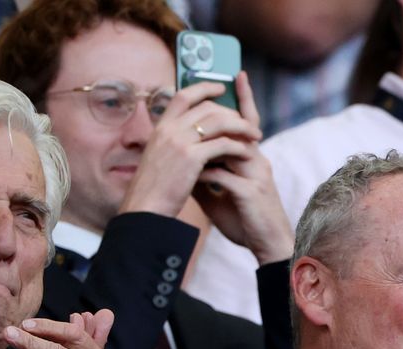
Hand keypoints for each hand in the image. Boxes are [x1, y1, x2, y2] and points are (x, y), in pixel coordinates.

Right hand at [117, 80, 262, 219]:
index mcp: (161, 127)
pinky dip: (238, 146)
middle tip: (248, 123)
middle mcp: (169, 129)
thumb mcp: (160, 156)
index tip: (220, 87)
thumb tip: (194, 135)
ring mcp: (179, 141)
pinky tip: (246, 153)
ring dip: (241, 127)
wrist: (146, 206)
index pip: (183, 96)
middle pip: (207, 107)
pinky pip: (222, 144)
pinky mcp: (191, 158)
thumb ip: (174, 142)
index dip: (203, 88)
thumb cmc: (155, 187)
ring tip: (255, 136)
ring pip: (218, 121)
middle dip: (232, 113)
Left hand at [194, 74, 293, 264]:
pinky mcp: (250, 192)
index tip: (237, 73)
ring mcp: (256, 175)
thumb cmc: (246, 220)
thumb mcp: (221, 194)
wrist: (268, 245)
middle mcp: (258, 160)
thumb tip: (184, 161)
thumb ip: (205, 174)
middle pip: (239, 126)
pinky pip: (223, 175)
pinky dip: (204, 173)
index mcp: (253, 158)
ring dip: (206, 142)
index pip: (248, 121)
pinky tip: (190, 175)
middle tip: (203, 90)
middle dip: (222, 109)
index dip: (244, 97)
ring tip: (185, 136)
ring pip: (229, 147)